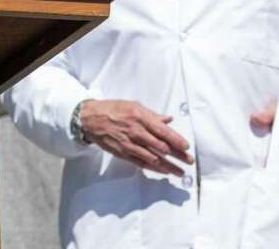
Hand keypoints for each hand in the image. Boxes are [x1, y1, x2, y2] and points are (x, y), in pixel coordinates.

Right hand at [79, 99, 193, 175]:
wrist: (90, 119)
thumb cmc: (112, 110)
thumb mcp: (133, 106)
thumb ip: (152, 115)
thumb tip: (168, 120)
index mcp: (140, 117)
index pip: (163, 131)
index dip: (176, 140)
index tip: (186, 146)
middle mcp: (135, 131)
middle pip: (161, 146)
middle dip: (178, 155)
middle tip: (189, 161)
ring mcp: (129, 144)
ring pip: (153, 158)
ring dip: (169, 166)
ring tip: (180, 172)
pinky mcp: (123, 153)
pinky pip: (141, 163)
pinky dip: (154, 168)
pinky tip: (163, 171)